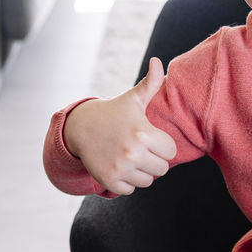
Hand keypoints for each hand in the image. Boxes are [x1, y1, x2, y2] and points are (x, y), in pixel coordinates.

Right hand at [63, 57, 176, 193]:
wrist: (80, 127)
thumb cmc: (113, 112)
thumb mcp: (133, 99)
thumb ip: (151, 83)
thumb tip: (158, 61)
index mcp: (143, 133)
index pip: (171, 152)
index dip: (163, 145)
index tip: (152, 138)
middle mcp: (133, 153)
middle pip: (162, 169)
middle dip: (154, 159)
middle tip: (142, 148)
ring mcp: (120, 168)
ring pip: (148, 181)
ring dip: (142, 172)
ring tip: (132, 157)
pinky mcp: (109, 180)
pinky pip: (131, 190)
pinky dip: (127, 181)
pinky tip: (120, 166)